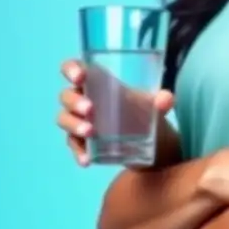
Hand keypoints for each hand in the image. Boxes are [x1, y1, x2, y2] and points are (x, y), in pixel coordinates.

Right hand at [56, 59, 173, 166]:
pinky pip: (73, 145)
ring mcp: (80, 121)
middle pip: (66, 95)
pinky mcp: (82, 142)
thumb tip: (165, 100)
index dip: (71, 69)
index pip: (75, 68)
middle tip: (90, 109)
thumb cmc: (145, 111)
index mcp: (98, 82)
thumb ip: (163, 100)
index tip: (79, 77)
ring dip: (73, 124)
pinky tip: (87, 160)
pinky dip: (78, 152)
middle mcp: (84, 99)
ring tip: (90, 132)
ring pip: (64, 119)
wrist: (151, 141)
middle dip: (75, 101)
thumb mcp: (156, 105)